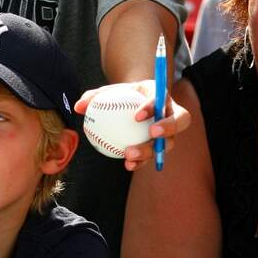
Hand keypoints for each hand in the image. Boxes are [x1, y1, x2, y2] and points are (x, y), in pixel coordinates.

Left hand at [74, 80, 191, 171]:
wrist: (134, 104)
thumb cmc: (121, 95)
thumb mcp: (108, 92)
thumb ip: (94, 97)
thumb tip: (78, 106)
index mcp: (161, 94)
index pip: (162, 98)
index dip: (153, 107)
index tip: (137, 115)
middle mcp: (171, 113)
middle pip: (180, 121)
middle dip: (169, 127)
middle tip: (152, 133)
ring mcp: (170, 132)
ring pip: (167, 143)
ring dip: (150, 150)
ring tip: (130, 155)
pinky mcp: (162, 146)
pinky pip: (154, 155)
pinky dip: (142, 161)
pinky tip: (128, 165)